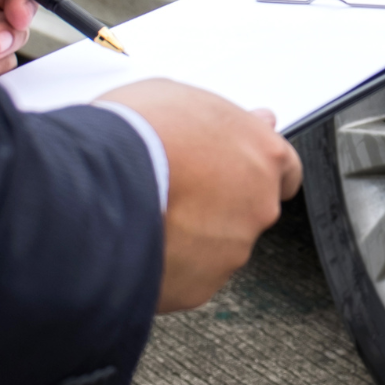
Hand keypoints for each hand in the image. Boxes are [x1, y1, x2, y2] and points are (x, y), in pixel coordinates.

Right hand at [99, 79, 303, 312]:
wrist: (99, 185)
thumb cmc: (139, 132)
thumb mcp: (184, 97)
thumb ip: (226, 119)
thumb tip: (251, 120)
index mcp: (264, 155)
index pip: (285, 170)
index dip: (256, 171)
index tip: (240, 173)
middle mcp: (259, 206)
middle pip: (249, 210)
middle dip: (220, 204)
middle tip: (179, 190)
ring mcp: (232, 250)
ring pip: (216, 246)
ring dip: (192, 235)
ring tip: (148, 213)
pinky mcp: (201, 286)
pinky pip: (187, 276)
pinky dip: (168, 264)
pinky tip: (139, 241)